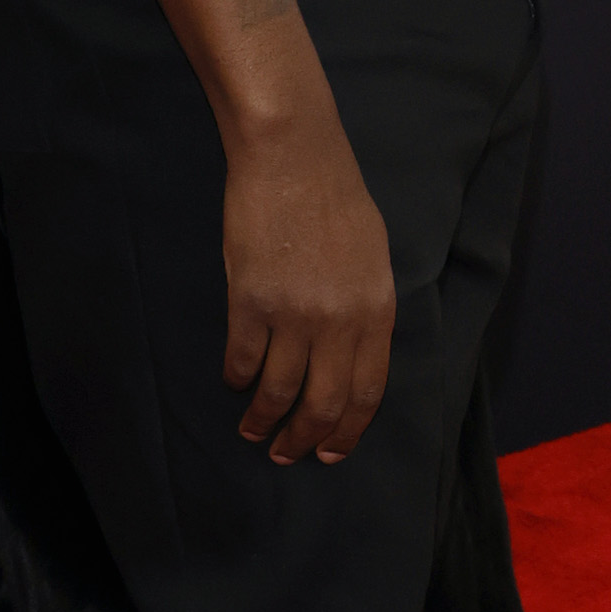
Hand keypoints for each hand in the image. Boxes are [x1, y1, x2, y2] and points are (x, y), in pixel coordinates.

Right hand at [221, 106, 395, 464]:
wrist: (293, 157)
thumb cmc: (336, 198)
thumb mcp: (374, 258)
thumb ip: (368, 311)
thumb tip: (353, 355)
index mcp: (376, 312)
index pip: (365, 393)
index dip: (347, 431)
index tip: (331, 452)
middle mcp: (339, 322)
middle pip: (322, 403)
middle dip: (305, 439)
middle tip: (288, 455)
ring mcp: (293, 314)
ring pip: (277, 390)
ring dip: (263, 420)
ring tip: (254, 432)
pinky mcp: (250, 301)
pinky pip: (242, 359)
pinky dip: (236, 379)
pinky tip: (234, 383)